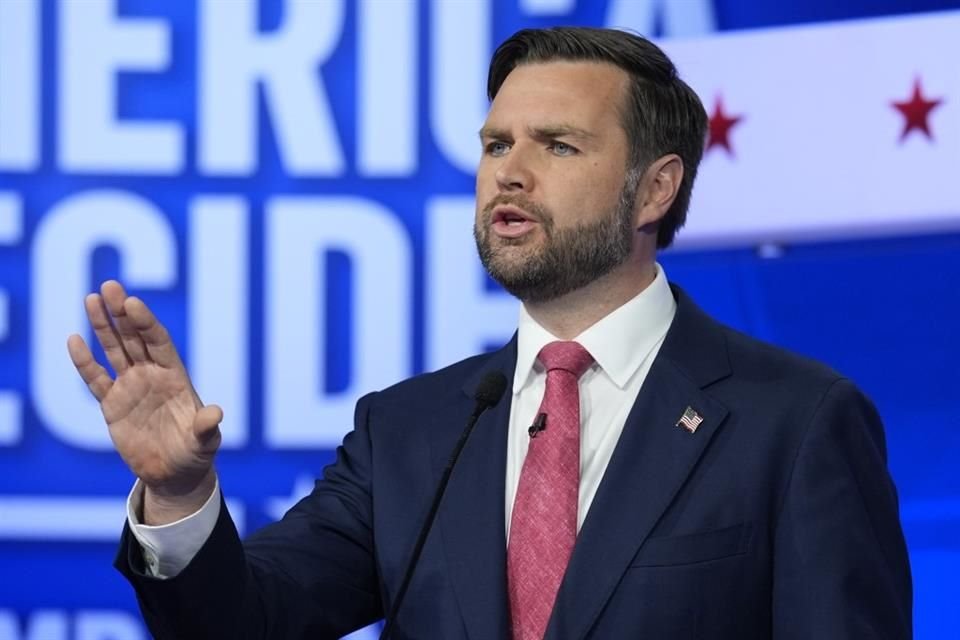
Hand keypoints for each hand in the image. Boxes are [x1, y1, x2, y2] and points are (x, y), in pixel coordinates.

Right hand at [67, 280, 221, 523]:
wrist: (174, 474)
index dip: (145, 322)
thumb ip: (206, 426)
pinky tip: (74, 340)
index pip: (158, 341)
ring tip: (91, 298)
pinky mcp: (112, 405)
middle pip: (134, 338)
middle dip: (122, 313)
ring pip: (114, 350)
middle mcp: (151, 375)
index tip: (133, 303)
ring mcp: (131, 387)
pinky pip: (95, 379)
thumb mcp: (204, 441)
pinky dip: (84, 361)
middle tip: (109, 286)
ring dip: (103, 325)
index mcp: (175, 376)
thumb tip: (216, 413)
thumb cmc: (194, 454)